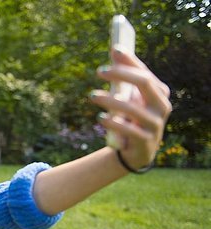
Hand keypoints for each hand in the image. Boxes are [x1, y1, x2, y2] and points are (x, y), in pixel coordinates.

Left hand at [90, 47, 171, 169]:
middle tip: (99, 71)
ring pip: (133, 108)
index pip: (145, 72)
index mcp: (159, 93)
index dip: (130, 61)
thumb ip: (124, 80)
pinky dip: (114, 123)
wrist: (135, 152)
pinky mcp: (146, 140)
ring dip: (110, 100)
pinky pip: (129, 130)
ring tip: (92, 96)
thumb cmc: (131, 120)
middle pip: (144, 83)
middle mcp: (162, 106)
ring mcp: (155, 124)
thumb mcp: (129, 100)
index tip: (114, 50)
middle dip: (122, 74)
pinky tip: (101, 117)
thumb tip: (114, 53)